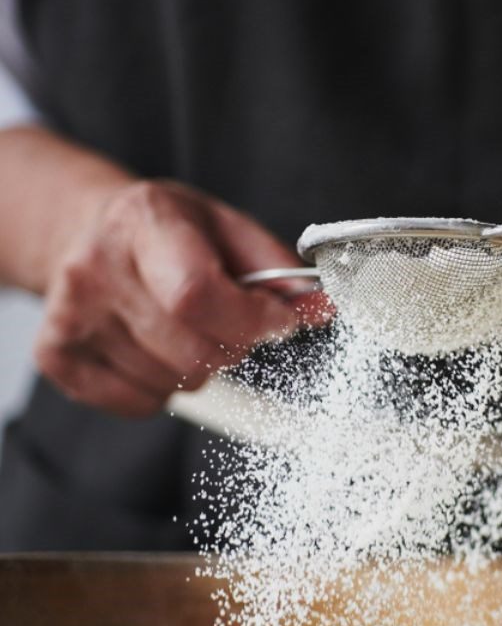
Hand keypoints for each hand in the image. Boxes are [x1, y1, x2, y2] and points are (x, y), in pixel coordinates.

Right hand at [35, 179, 318, 416]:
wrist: (90, 233)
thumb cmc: (168, 232)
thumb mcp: (227, 227)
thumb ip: (278, 270)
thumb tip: (322, 310)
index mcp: (145, 221)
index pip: (197, 295)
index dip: (252, 321)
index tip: (280, 323)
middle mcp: (96, 268)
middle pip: (193, 350)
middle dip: (233, 346)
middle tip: (229, 323)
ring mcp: (69, 316)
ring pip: (174, 382)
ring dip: (199, 367)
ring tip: (184, 327)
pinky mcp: (56, 356)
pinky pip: (140, 404)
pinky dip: (164, 387)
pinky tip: (156, 348)